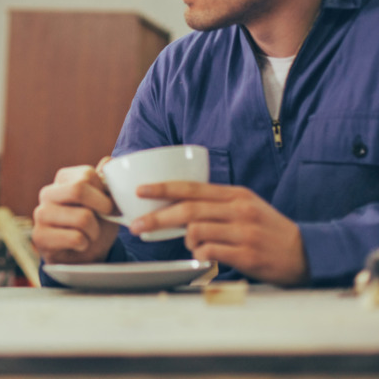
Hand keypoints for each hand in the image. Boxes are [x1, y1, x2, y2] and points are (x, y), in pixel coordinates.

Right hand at [32, 163, 120, 264]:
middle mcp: (47, 193)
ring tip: (90, 234)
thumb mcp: (105, 203)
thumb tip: (109, 160)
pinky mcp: (39, 236)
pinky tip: (79, 245)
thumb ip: (106, 182)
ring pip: (82, 217)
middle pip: (78, 189)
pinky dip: (85, 244)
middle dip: (102, 207)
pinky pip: (75, 237)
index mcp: (62, 179)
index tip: (110, 205)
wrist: (84, 257)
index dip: (105, 192)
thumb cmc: (95, 225)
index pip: (87, 175)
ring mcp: (40, 214)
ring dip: (95, 230)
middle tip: (107, 217)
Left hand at [130, 181, 308, 285]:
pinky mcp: (248, 254)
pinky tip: (204, 257)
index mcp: (234, 194)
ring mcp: (243, 232)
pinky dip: (200, 255)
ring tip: (191, 245)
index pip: (191, 187)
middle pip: (187, 209)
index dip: (162, 188)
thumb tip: (179, 209)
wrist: (306, 252)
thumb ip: (215, 204)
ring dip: (185, 240)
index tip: (140, 191)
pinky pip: (210, 252)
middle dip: (157, 217)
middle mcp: (238, 209)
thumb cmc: (269, 229)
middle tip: (137, 226)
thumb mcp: (245, 207)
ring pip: (196, 231)